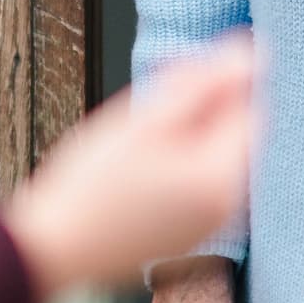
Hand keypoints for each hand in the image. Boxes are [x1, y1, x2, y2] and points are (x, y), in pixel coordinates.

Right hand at [1, 39, 258, 294]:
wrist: (53, 248)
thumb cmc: (89, 184)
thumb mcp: (143, 120)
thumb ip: (202, 84)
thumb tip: (249, 54)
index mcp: (222, 175)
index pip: (250, 106)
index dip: (216, 80)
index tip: (176, 75)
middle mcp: (228, 206)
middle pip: (234, 134)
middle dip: (202, 110)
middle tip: (151, 104)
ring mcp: (210, 226)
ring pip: (214, 159)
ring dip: (188, 138)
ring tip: (135, 141)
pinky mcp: (190, 236)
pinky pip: (198, 187)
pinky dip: (179, 169)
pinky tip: (136, 171)